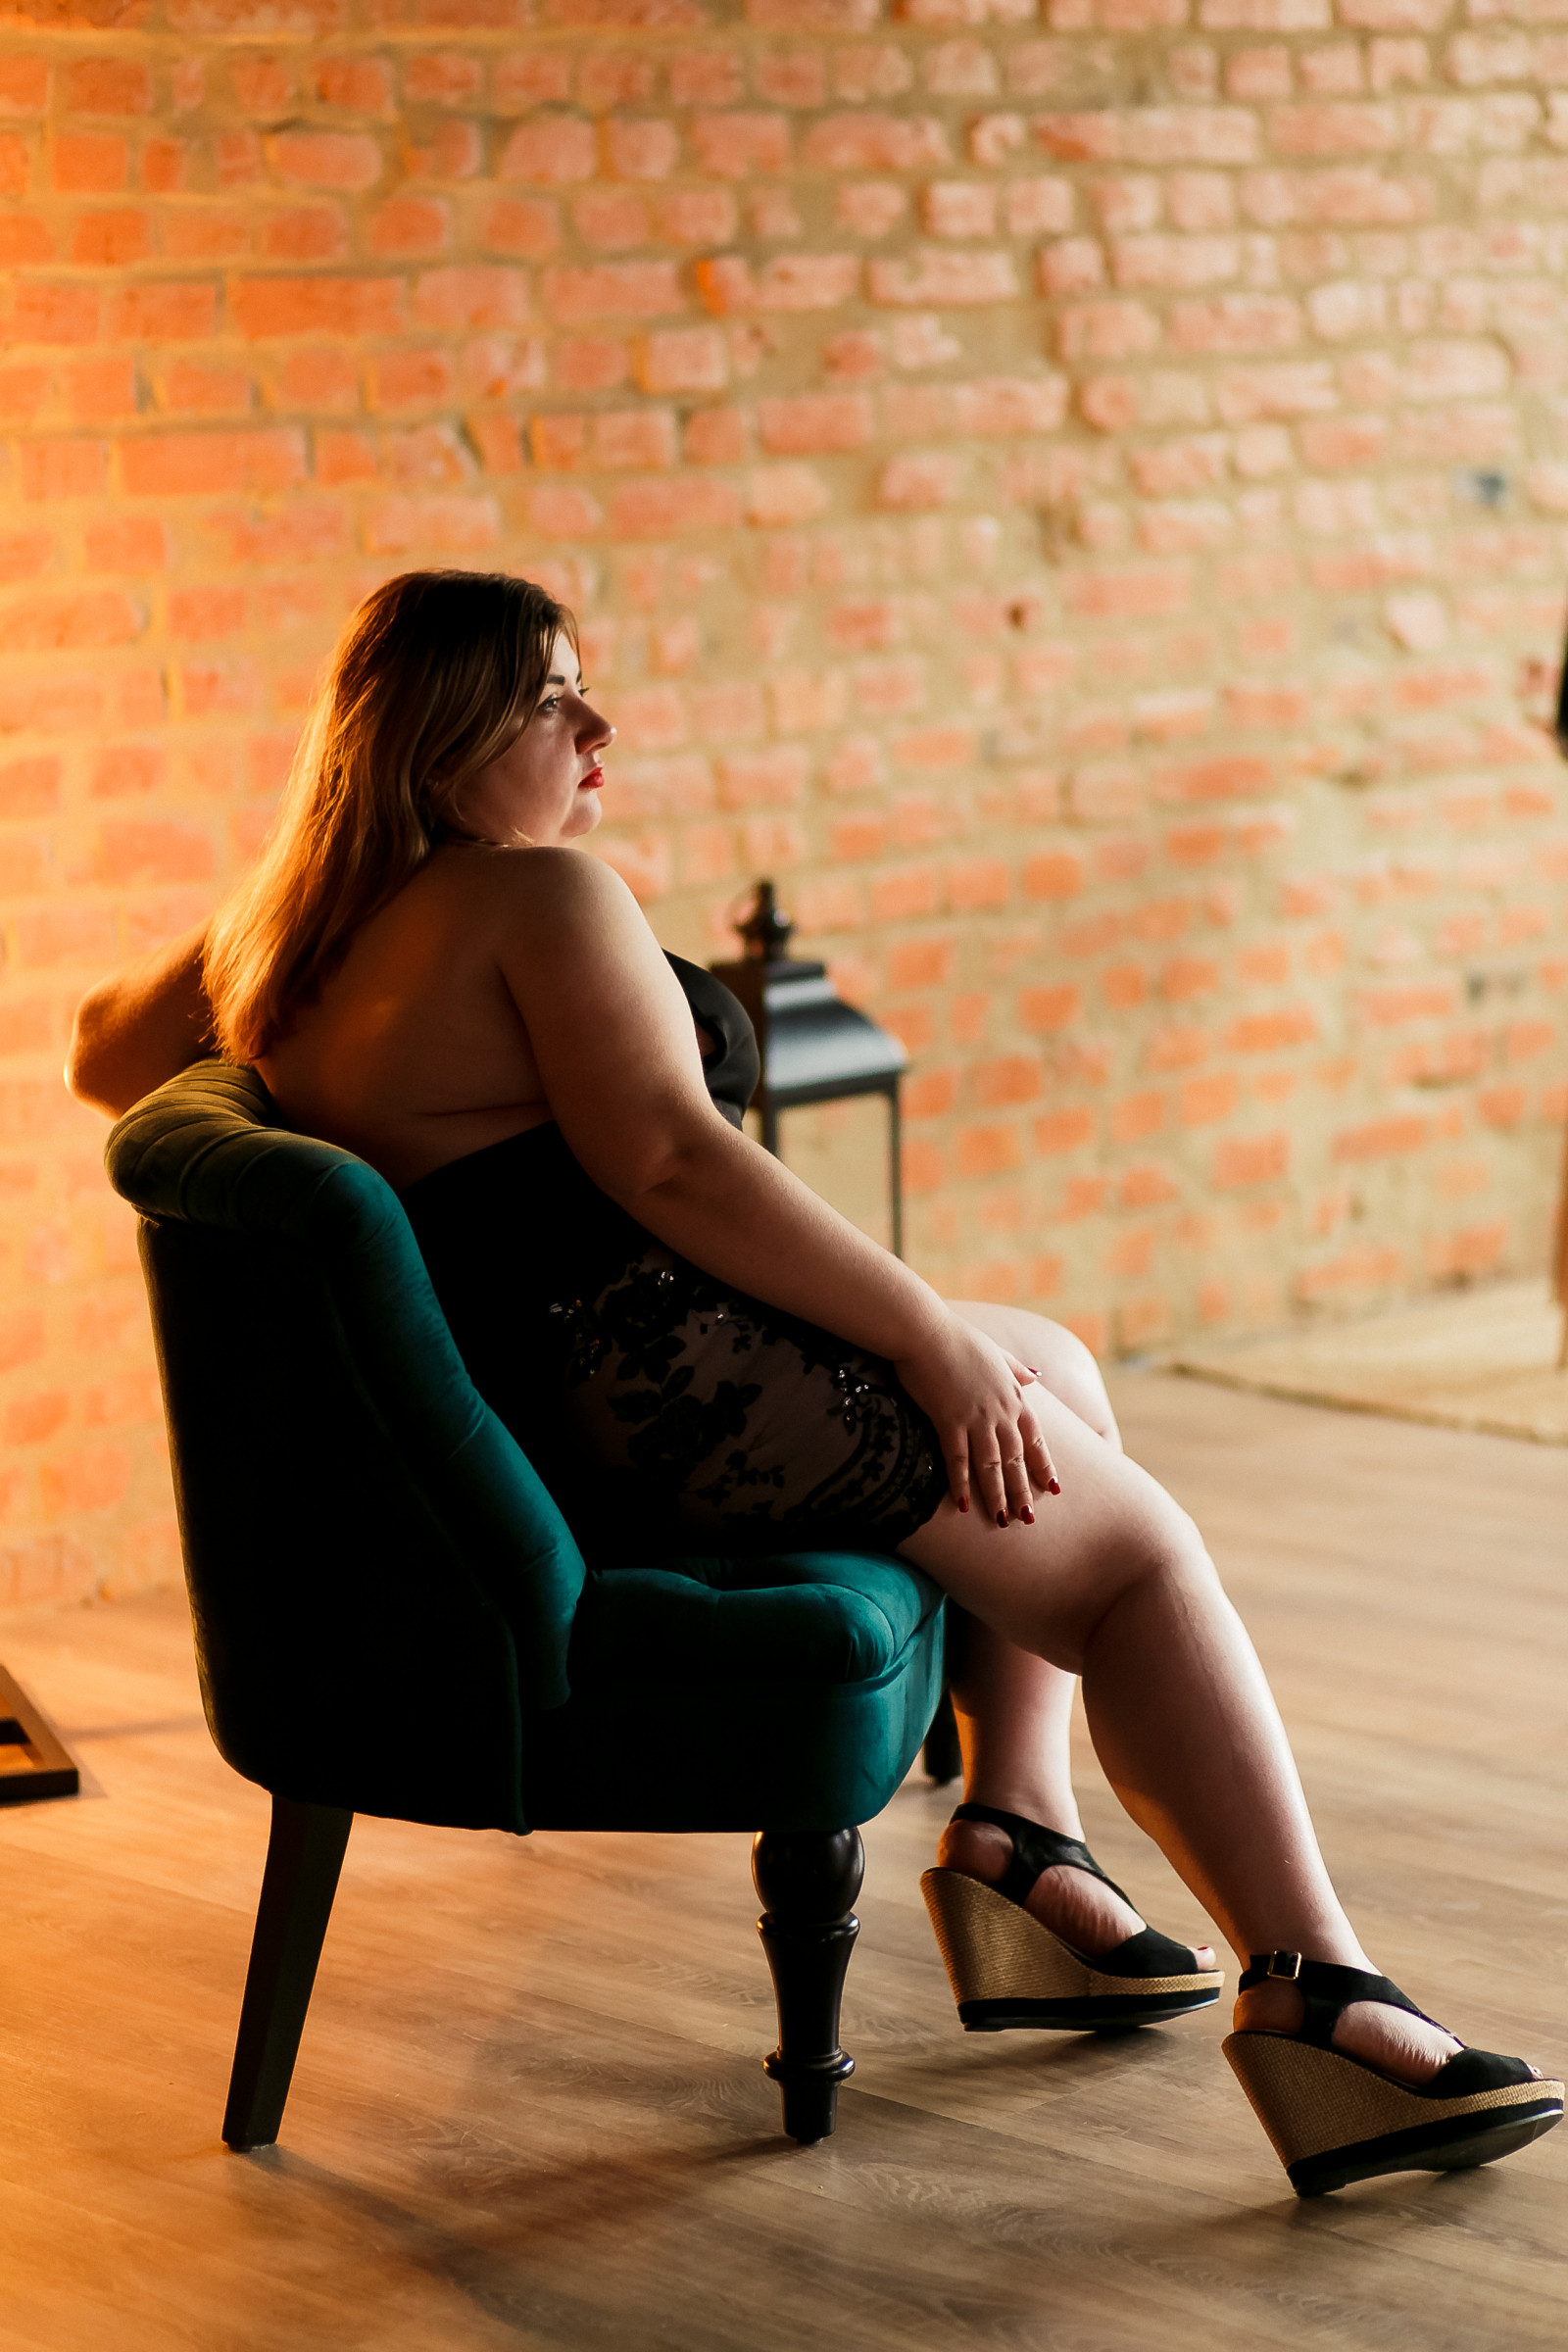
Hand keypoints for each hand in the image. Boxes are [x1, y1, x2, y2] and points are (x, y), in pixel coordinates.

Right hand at [893, 1312, 1059, 1525]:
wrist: (926, 1331)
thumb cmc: (957, 1338)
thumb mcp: (996, 1351)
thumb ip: (1017, 1368)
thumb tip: (1037, 1375)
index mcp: (1013, 1395)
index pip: (1035, 1438)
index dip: (1043, 1465)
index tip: (1052, 1488)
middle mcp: (1000, 1410)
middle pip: (1015, 1458)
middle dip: (1022, 1490)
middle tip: (1027, 1519)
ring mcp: (976, 1417)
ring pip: (991, 1465)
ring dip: (996, 1495)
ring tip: (1001, 1521)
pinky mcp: (949, 1420)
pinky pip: (957, 1460)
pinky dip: (961, 1484)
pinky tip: (962, 1505)